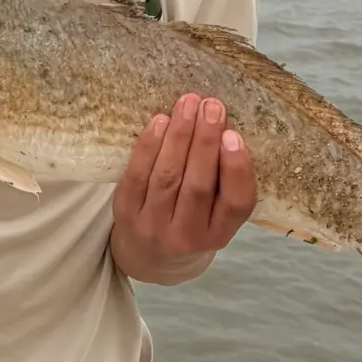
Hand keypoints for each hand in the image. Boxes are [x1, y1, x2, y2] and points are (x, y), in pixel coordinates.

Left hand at [110, 93, 256, 282]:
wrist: (148, 257)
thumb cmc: (191, 224)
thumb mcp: (216, 217)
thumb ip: (224, 183)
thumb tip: (223, 128)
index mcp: (219, 235)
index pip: (235, 204)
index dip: (236, 170)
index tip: (233, 135)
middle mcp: (187, 237)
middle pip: (198, 186)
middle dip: (205, 141)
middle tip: (212, 106)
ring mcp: (153, 227)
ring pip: (168, 177)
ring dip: (179, 136)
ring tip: (188, 104)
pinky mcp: (126, 213)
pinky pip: (137, 175)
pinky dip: (149, 146)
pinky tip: (160, 122)